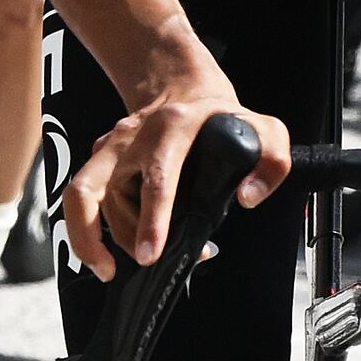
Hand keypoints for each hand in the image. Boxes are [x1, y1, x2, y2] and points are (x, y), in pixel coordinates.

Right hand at [63, 82, 285, 283]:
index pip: (156, 178)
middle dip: (92, 238)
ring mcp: (107, 150)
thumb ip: (272, 162)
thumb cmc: (219, 117)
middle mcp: (129, 138)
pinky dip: (99, 229)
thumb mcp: (262, 128)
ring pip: (88, 204)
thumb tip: (248, 198)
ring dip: (109, 237)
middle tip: (112, 271)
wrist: (181, 89)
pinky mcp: (97, 161)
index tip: (151, 254)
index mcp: (171, 128)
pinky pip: (88, 202)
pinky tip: (129, 242)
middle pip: (90, 192)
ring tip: (141, 255)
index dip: (153, 220)